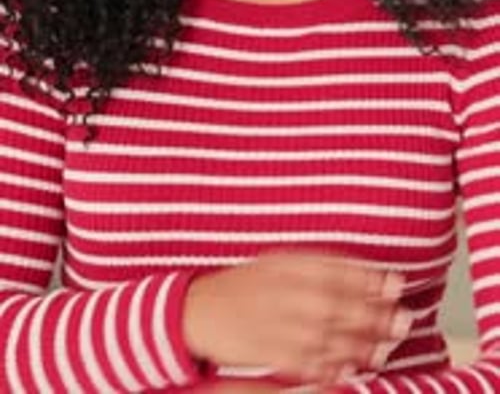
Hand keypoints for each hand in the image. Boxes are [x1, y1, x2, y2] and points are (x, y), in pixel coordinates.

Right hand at [182, 249, 410, 386]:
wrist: (200, 309)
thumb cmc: (245, 284)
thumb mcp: (279, 261)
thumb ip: (319, 264)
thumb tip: (363, 272)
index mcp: (291, 266)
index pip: (340, 270)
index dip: (372, 278)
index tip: (397, 284)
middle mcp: (289, 293)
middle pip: (341, 304)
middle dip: (376, 313)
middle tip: (404, 319)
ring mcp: (281, 323)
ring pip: (330, 336)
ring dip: (363, 344)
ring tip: (386, 349)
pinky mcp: (271, 352)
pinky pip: (308, 362)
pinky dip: (332, 368)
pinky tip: (351, 371)